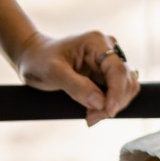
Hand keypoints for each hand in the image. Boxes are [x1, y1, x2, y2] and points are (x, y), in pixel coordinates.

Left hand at [14, 30, 139, 125]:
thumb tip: (100, 102)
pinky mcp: (105, 73)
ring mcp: (107, 61)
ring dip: (112, 105)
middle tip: (92, 118)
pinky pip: (117, 92)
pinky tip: (92, 111)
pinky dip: (108, 105)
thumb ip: (76, 86)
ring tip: (90, 116)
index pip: (117, 69)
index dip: (117, 92)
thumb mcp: (53, 73)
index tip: (108, 112)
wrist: (33, 58)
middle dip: (114, 102)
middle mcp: (107, 49)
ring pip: (126, 87)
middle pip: (126, 80)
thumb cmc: (40, 60)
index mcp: (96, 42)